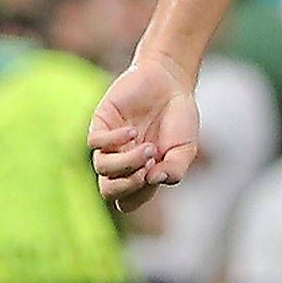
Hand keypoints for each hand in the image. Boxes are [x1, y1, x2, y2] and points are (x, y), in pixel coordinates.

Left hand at [90, 52, 201, 206]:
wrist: (170, 81)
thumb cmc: (179, 117)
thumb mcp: (186, 148)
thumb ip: (175, 169)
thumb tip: (152, 180)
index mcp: (140, 174)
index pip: (127, 201)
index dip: (139, 196)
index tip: (157, 176)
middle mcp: (121, 162)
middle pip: (109, 191)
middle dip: (128, 186)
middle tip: (149, 168)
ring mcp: (110, 144)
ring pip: (102, 168)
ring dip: (127, 163)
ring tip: (148, 148)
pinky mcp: (101, 123)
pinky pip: (95, 143)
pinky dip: (114, 141)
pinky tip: (133, 131)